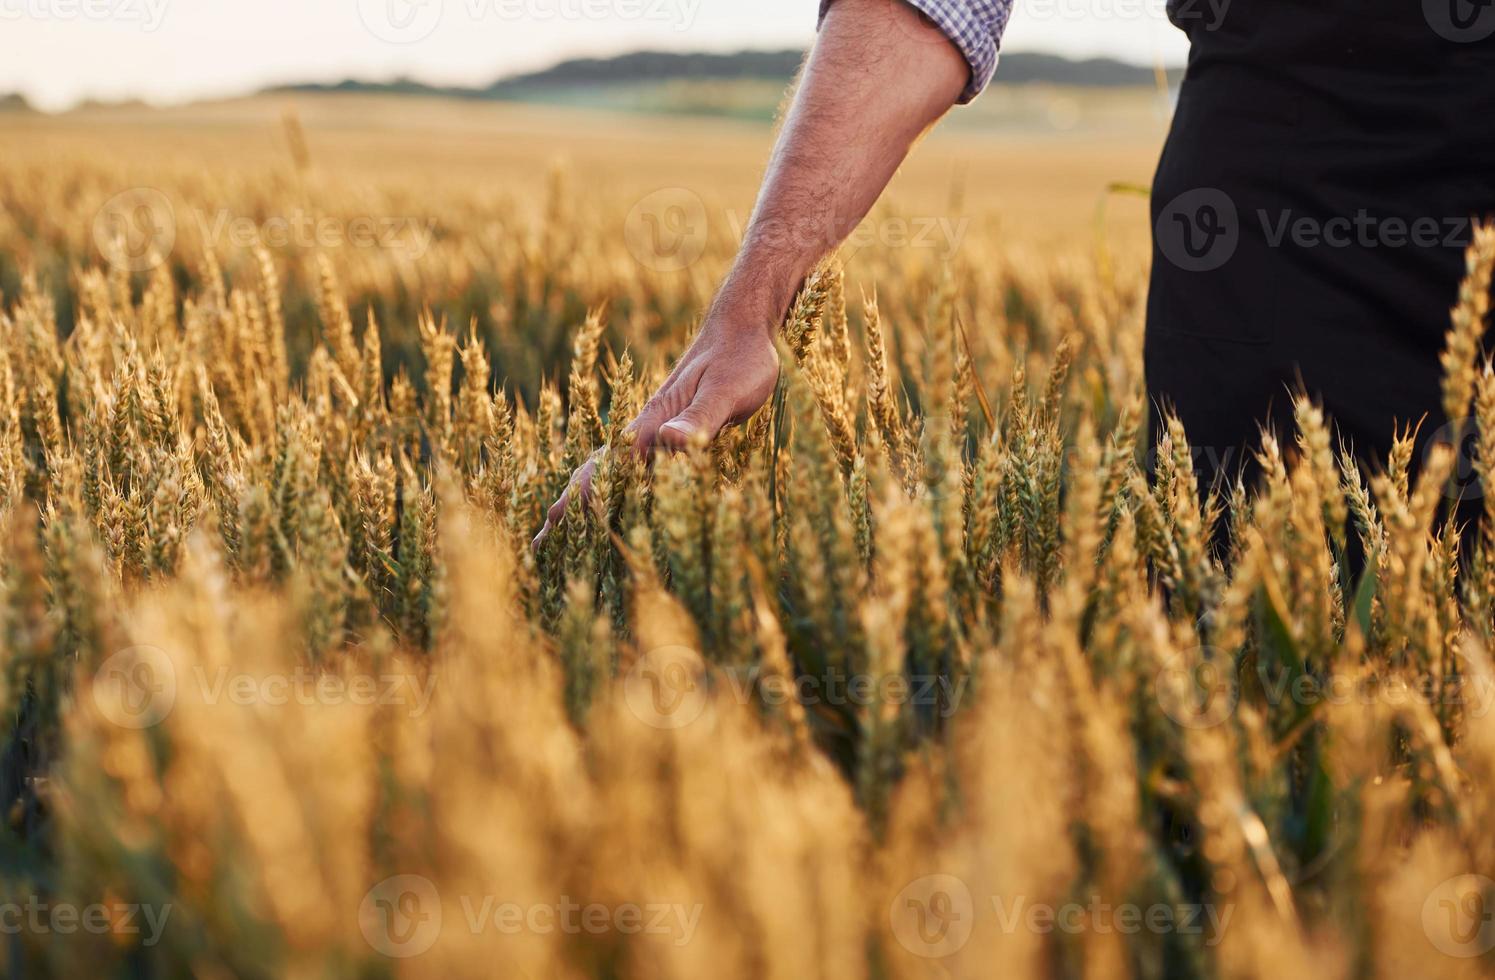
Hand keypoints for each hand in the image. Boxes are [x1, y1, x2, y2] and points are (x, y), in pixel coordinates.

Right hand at [532, 314, 779, 548]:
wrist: (743, 329)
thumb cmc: (741, 359)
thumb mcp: (726, 390)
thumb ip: (700, 417)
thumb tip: (667, 440)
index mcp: (651, 424)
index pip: (607, 468)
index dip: (583, 499)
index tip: (556, 529)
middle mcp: (645, 432)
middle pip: (594, 474)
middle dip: (567, 508)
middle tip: (537, 545)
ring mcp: (656, 434)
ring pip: (609, 473)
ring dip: (582, 502)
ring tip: (557, 530)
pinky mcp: (672, 435)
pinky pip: (634, 470)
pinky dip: (615, 491)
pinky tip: (613, 503)